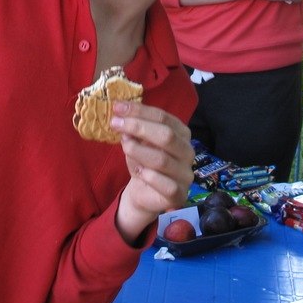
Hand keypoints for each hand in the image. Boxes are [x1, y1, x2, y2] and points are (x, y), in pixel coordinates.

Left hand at [112, 101, 194, 243]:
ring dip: (138, 151)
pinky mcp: (179, 195)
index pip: (163, 117)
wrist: (144, 194)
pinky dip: (148, 176)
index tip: (118, 107)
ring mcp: (185, 175)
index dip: (140, 111)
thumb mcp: (137, 143)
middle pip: (167, 135)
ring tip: (124, 147)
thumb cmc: (143, 163)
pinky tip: (138, 172)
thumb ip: (133, 131)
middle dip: (138, 127)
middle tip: (115, 124)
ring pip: (162, 160)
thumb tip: (122, 118)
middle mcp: (187, 152)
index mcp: (181, 134)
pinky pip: (165, 185)